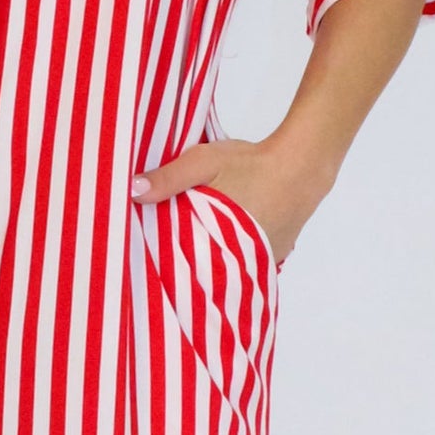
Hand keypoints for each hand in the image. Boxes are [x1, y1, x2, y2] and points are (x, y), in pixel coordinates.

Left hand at [129, 135, 319, 266]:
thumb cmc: (252, 163)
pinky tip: (226, 244)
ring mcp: (262, 260)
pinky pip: (249, 263)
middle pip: (208, 272)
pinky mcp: (275, 255)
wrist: (302, 165)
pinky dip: (237, 257)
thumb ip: (168, 178)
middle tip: (170, 259)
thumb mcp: (204, 162)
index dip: (168, 266)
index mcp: (219, 242)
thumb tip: (132, 191)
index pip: (185, 267)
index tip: (151, 263)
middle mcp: (243, 259)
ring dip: (215, 263)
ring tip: (196, 253)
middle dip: (191, 268)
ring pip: (230, 269)